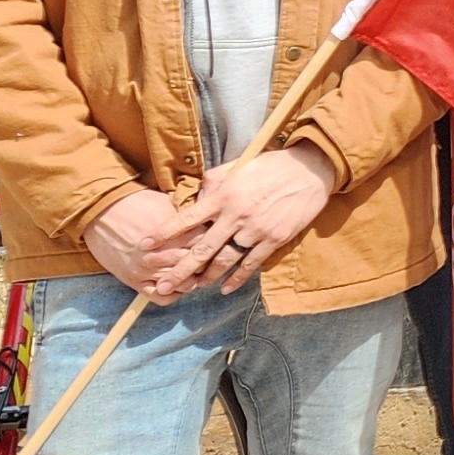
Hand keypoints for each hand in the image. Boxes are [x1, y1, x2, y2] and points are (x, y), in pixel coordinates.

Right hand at [82, 186, 203, 293]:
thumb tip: (205, 221)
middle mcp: (160, 253)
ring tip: (194, 274)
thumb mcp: (164, 203)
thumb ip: (184, 217)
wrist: (99, 212)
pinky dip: (171, 295)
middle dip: (204, 263)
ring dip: (190, 280)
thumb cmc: (133, 204)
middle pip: (195, 265)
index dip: (212, 242)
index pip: (203, 243)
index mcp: (171, 233)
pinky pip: (159, 297)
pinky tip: (175, 287)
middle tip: (208, 260)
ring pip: (180, 283)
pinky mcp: (134, 280)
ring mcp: (146, 269)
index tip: (214, 241)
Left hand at [170, 143, 336, 298]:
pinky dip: (237, 278)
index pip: (186, 218)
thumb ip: (212, 184)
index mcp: (223, 196)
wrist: (309, 170)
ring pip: (225, 260)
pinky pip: (251, 264)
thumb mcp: (235, 167)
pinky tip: (225, 288)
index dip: (164, 233)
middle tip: (164, 286)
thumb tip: (195, 200)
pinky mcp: (274, 239)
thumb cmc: (269, 166)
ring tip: (194, 288)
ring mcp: (256, 229)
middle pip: (202, 249)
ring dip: (207, 277)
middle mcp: (236, 215)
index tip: (144, 245)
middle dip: (181, 270)